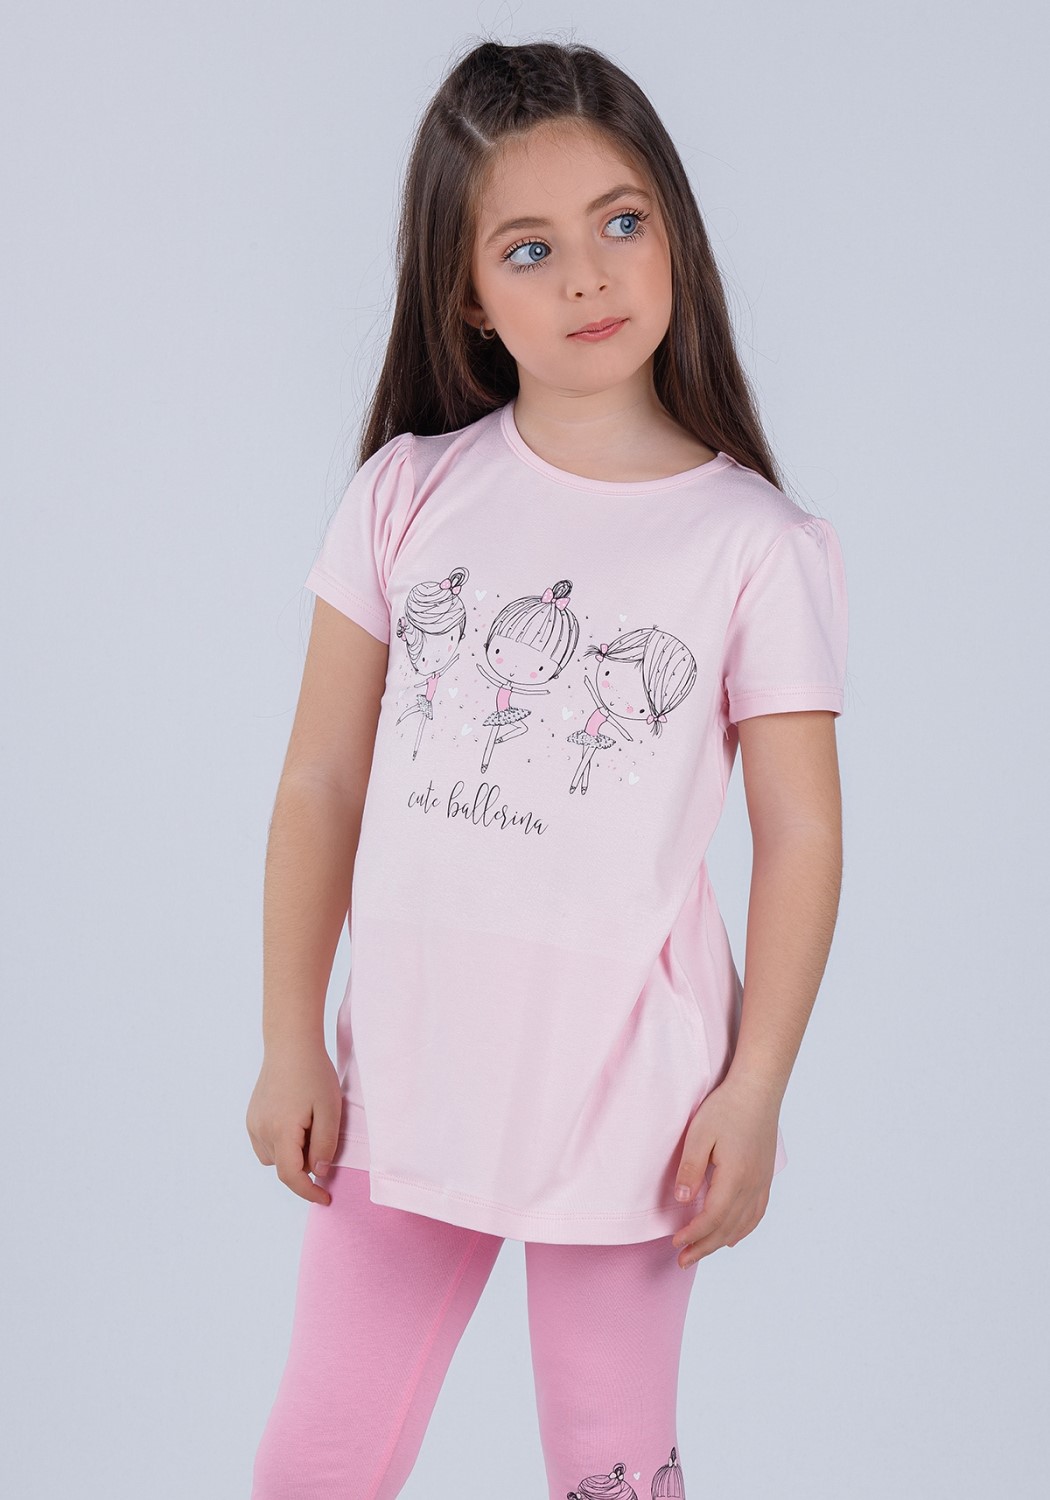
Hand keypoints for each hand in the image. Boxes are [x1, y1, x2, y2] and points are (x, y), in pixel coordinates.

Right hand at [245, 1038, 341, 1204]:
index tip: (326, 1198)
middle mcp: (261, 1131)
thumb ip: (325, 1145)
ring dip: (292, 1155)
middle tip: (323, 1138)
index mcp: (280, 1131)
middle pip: (284, 1167)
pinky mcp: (252, 1116)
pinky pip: (266, 1144)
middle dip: (306, 1166)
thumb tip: (318, 1171)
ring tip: (310, 1126)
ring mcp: (253, 1123)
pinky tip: (296, 1122)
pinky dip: (282, 1144)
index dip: (309, 1191)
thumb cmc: (314, 1074)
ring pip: (274, 1157)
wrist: (290, 1044)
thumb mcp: (330, 1110)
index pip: (291, 1176)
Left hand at [670, 1073, 780, 1267]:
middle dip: (704, 1246)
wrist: (758, 1089)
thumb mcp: (699, 1134)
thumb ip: (689, 1168)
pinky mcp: (766, 1176)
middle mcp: (752, 1185)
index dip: (693, 1234)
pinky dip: (744, 1229)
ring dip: (722, 1242)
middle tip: (683, 1260)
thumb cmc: (726, 1108)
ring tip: (703, 1251)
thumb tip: (681, 1201)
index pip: (712, 1218)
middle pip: (727, 1228)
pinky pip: (757, 1213)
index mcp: (735, 1177)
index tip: (675, 1242)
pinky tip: (734, 1237)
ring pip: (743, 1224)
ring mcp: (762, 1182)